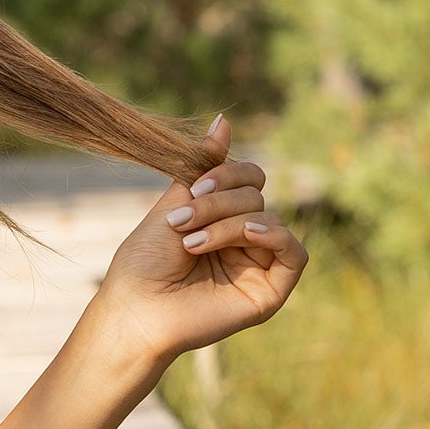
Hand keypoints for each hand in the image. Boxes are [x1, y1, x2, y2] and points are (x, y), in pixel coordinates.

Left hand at [93, 115, 308, 372]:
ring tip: (192, 243)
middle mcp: (244, 240)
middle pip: (256, 196)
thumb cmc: (144, 262)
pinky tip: (249, 235)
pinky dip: (274, 236)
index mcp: (222, 218)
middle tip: (181, 224)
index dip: (228, 173)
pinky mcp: (271, 290)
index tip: (195, 186)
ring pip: (269, 219)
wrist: (135, 309)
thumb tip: (224, 119)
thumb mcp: (174, 204)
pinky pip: (295, 252)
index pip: (249, 178)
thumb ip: (203, 168)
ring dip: (229, 224)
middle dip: (218, 202)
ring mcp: (259, 264)